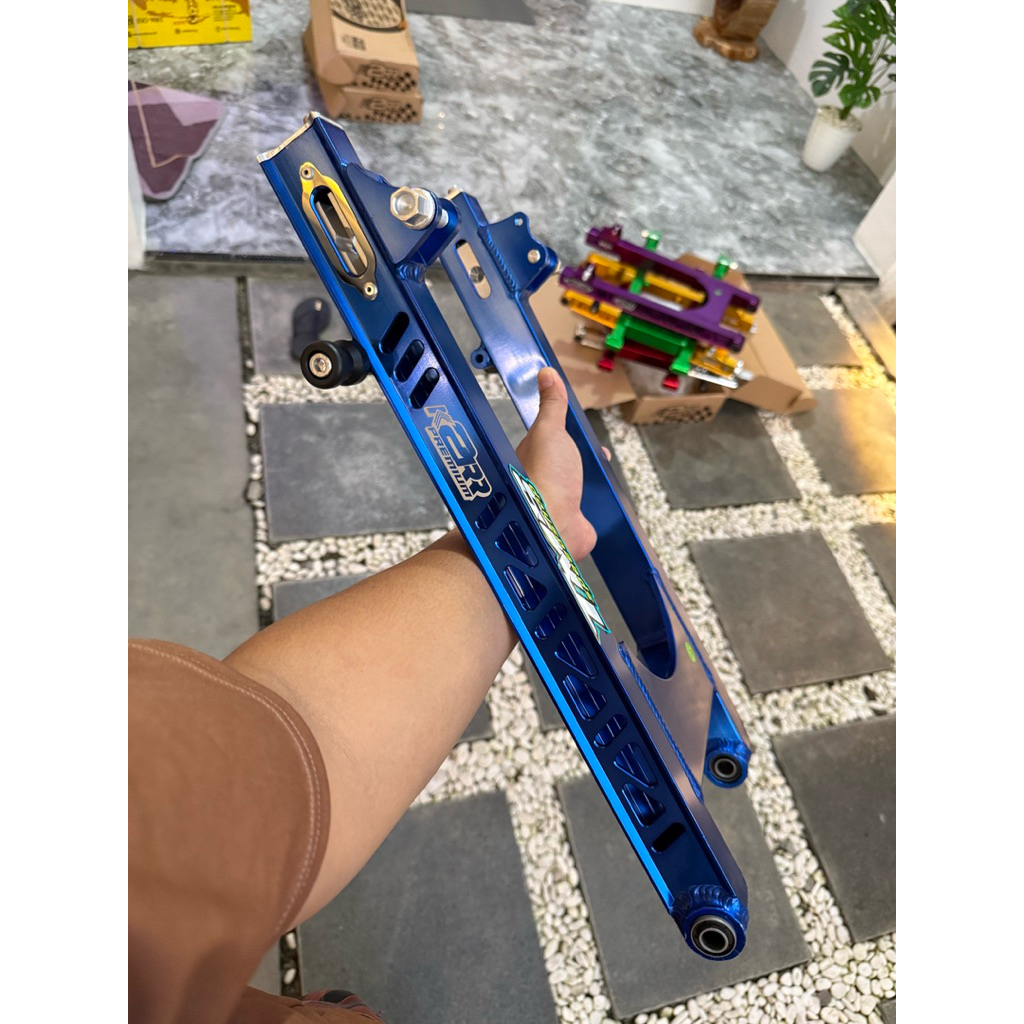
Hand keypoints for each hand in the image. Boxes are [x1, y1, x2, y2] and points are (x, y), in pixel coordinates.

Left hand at [515, 368, 596, 561]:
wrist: (554, 527)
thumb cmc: (546, 475)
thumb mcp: (550, 430)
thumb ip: (551, 405)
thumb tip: (545, 371)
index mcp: (531, 458)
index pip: (549, 445)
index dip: (566, 438)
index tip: (585, 436)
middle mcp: (541, 482)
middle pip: (566, 467)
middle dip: (584, 462)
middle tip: (599, 458)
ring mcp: (557, 505)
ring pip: (577, 490)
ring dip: (591, 485)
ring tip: (605, 481)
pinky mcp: (574, 525)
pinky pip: (589, 513)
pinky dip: (600, 508)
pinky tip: (608, 504)